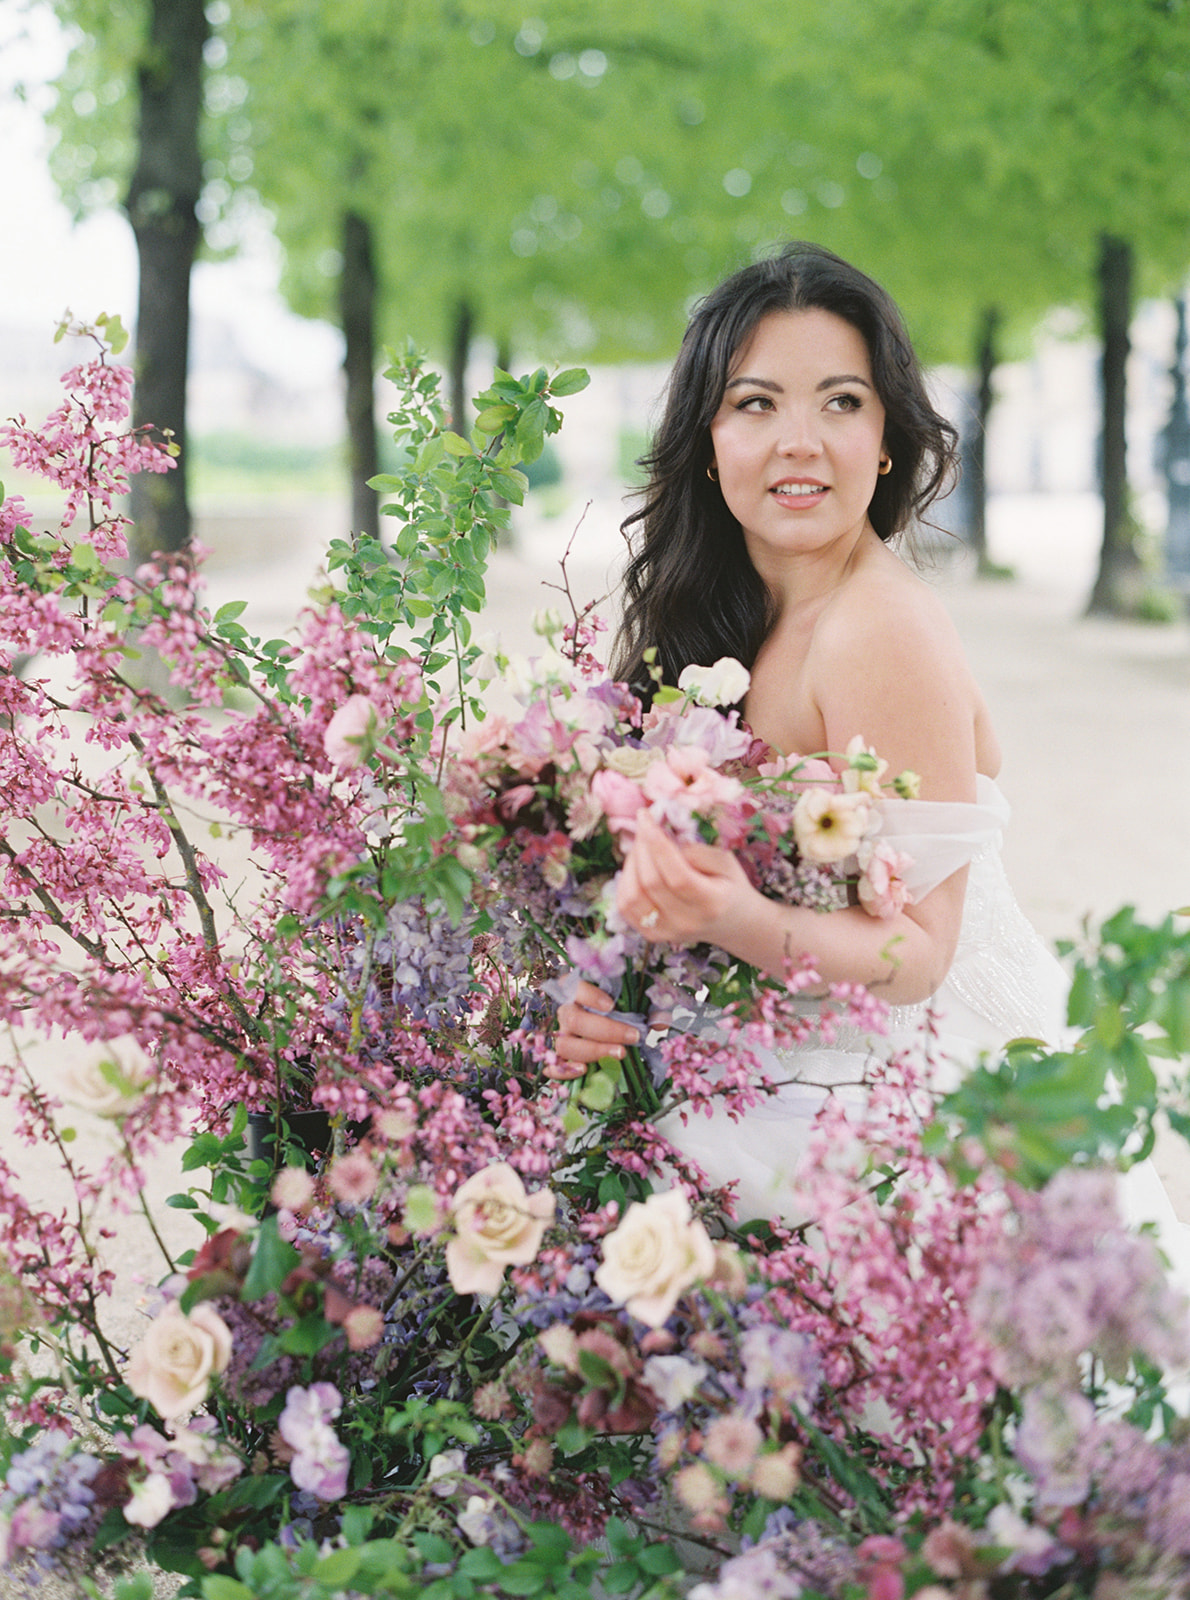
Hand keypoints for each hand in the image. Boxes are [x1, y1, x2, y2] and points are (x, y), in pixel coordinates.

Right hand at [549, 980, 642, 1079]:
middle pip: (575, 1020)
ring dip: (594, 1051)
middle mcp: (567, 1011)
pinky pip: (554, 1066)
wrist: (612, 1025)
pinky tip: (583, 1071)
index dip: (589, 996)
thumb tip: (660, 1022)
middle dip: (606, 1030)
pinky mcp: (561, 1057)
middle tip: (633, 1036)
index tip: (611, 1005)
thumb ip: (649, 1007)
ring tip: (620, 1055)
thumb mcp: (637, 1002)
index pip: (574, 986)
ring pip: (565, 1044)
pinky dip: (564, 1070)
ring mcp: (562, 1035)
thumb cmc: (623, 1009)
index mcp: (578, 991)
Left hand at [617, 812, 755, 948]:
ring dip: (630, 863)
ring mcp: (667, 932)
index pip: (677, 875)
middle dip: (641, 847)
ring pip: (632, 896)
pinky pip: (625, 906)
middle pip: (651, 883)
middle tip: (644, 826)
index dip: (656, 843)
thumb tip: (663, 842)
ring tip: (641, 846)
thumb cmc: (729, 885)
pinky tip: (637, 866)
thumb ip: (698, 851)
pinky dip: (625, 881)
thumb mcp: (726, 861)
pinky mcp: (652, 935)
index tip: (646, 817)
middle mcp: (687, 922)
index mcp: (712, 903)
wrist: (732, 922)